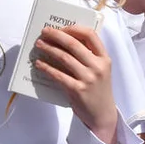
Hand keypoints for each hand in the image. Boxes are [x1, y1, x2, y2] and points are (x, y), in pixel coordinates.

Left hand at [35, 25, 118, 143]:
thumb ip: (89, 57)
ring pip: (64, 57)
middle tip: (44, 32)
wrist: (103, 115)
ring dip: (49, 49)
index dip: (74, 29)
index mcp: (104, 59)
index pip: (90, 35)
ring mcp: (88, 79)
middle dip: (56, 35)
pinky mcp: (78, 90)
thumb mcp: (100, 71)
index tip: (62, 28)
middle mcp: (98, 67)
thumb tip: (64, 41)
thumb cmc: (98, 90)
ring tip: (39, 45)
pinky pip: (58, 75)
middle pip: (73, 44)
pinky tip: (39, 64)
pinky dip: (47, 68)